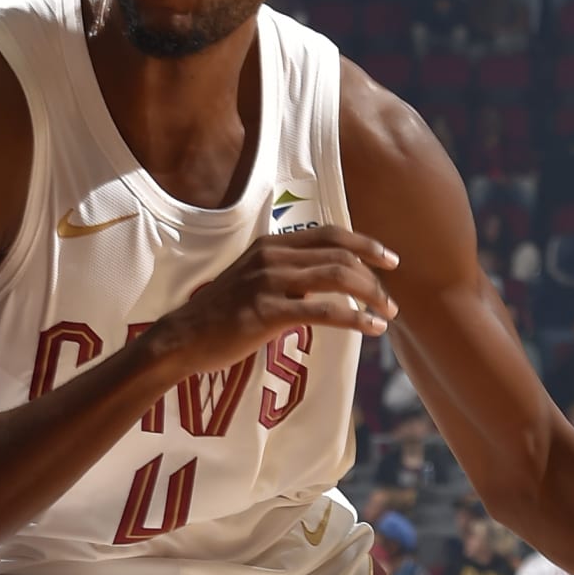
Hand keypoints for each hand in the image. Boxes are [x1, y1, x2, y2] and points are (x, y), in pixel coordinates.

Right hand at [164, 225, 397, 376]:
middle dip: (374, 276)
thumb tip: (325, 284)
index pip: (330, 234)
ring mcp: (269, 282)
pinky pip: (325, 311)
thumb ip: (288, 276)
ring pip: (338, 278)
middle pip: (341, 255)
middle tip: (391, 300)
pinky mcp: (268, 312)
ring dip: (371, 295)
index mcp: (271, 245)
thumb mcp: (254, 282)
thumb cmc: (220, 317)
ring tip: (388, 315)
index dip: (365, 243)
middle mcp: (272, 256)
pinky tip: (371, 329)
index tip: (390, 259)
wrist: (182, 339)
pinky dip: (356, 319)